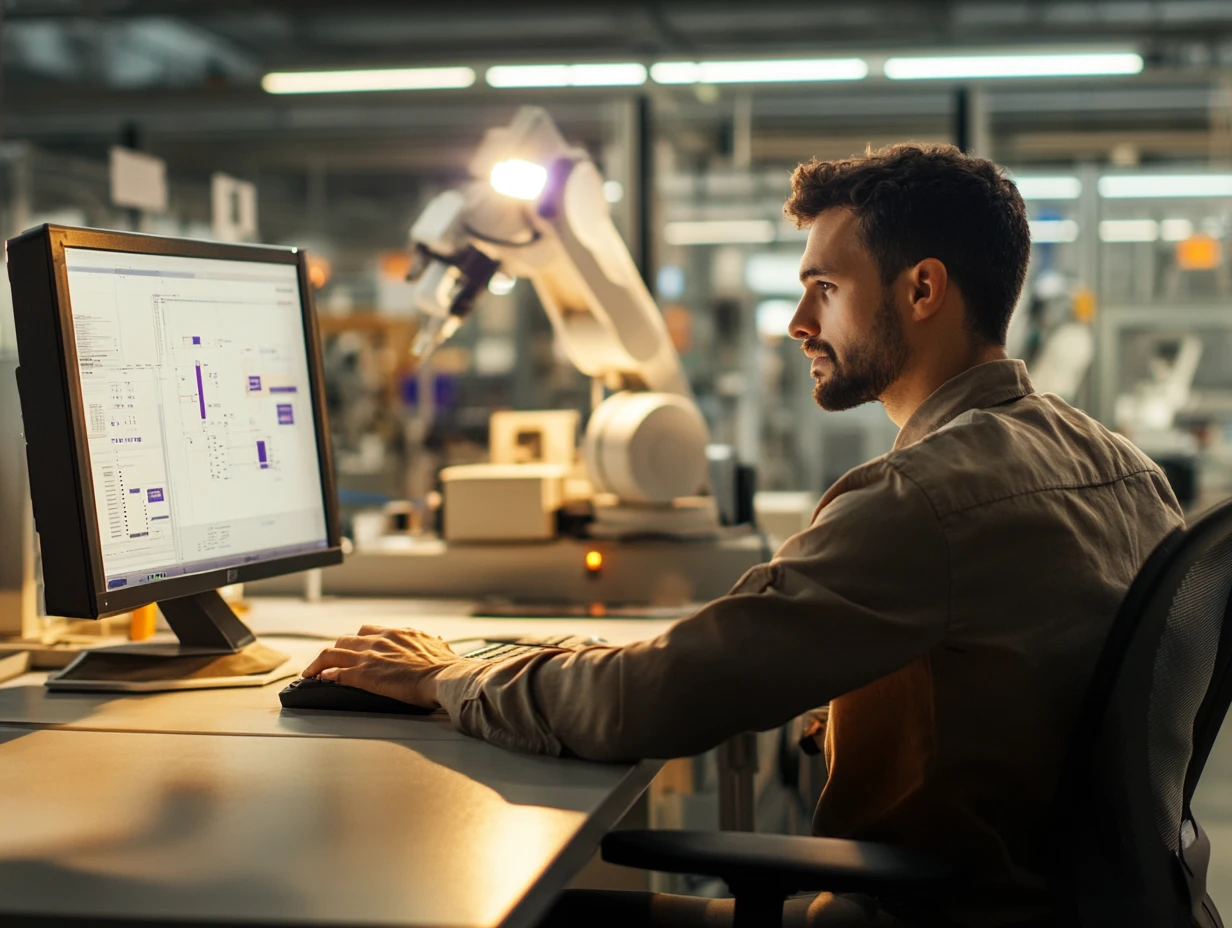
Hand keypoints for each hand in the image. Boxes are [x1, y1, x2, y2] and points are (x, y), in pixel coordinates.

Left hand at [301, 625, 464, 707]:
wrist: (444, 676)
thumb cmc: (444, 666)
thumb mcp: (438, 646)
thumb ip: (430, 643)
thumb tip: (436, 642)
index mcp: (396, 633)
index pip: (367, 631)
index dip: (356, 641)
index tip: (352, 648)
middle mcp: (379, 640)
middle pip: (345, 639)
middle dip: (336, 650)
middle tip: (331, 661)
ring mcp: (369, 657)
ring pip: (332, 653)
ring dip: (319, 662)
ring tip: (311, 671)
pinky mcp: (364, 675)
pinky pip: (336, 672)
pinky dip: (324, 675)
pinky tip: (319, 679)